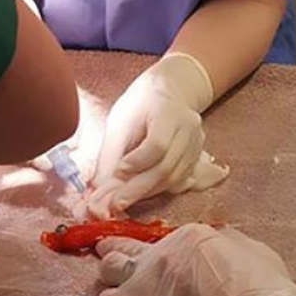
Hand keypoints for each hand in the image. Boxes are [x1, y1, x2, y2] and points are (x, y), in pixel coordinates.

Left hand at [87, 55, 227, 216]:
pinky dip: (157, 190)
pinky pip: (178, 181)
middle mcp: (189, 129)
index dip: (137, 163)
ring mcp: (196, 145)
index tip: (118, 172)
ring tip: (122, 200)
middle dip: (138, 189)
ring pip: (173, 179)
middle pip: (166, 167)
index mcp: (169, 112)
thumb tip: (98, 192)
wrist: (169, 92)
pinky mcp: (196, 158)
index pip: (157, 145)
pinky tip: (139, 192)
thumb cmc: (141, 104)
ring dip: (146, 193)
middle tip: (114, 204)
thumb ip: (109, 157)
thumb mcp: (119, 123)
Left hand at [97, 224, 295, 295]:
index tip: (167, 265)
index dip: (164, 253)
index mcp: (191, 236)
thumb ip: (231, 244)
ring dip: (110, 277)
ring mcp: (144, 281)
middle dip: (116, 250)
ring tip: (113, 287)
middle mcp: (161, 252)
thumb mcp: (254, 253)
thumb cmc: (263, 292)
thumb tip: (224, 242)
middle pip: (124, 246)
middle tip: (114, 257)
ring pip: (108, 269)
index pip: (164, 239)